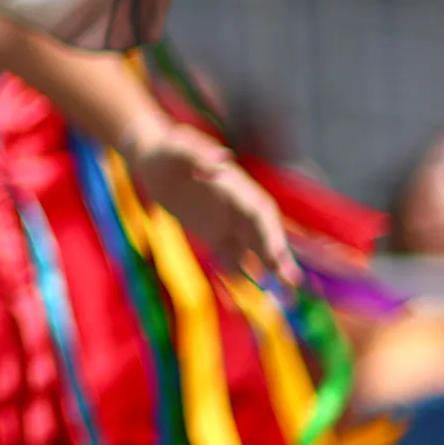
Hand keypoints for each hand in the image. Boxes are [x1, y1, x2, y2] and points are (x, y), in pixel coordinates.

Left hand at [128, 122, 298, 282]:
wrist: (151, 159)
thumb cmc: (168, 149)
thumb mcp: (179, 147)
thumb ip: (199, 154)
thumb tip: (223, 158)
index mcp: (236, 187)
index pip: (259, 212)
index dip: (270, 232)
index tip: (275, 254)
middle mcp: (237, 207)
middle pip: (263, 234)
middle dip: (278, 257)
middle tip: (292, 282)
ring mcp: (227, 222)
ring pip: (252, 249)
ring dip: (267, 270)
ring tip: (285, 297)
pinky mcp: (212, 233)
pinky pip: (230, 256)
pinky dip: (239, 274)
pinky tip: (249, 295)